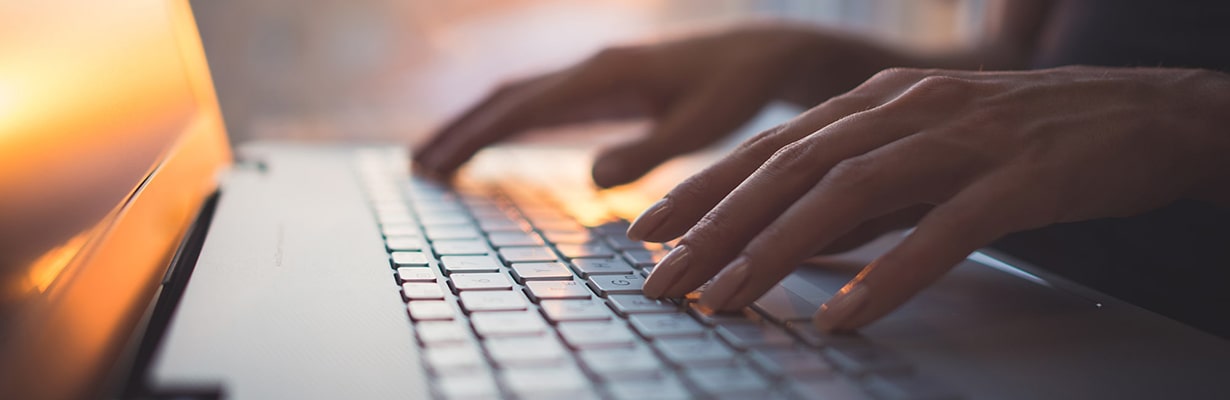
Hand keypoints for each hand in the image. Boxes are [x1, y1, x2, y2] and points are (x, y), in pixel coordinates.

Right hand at [414, 24, 906, 187]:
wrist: (762, 55)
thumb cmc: (738, 92)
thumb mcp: (702, 126)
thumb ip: (651, 151)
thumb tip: (592, 178)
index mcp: (606, 75)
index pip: (524, 106)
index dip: (477, 136)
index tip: (438, 164)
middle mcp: (591, 68)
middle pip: (507, 96)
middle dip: (460, 131)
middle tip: (417, 168)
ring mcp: (594, 74)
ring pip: (518, 96)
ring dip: (476, 126)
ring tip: (435, 160)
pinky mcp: (604, 85)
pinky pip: (542, 102)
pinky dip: (507, 123)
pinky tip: (493, 144)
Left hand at [629, 66, 1229, 331]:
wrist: (1144, 112)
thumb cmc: (1024, 138)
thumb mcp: (925, 153)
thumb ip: (863, 192)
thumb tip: (795, 242)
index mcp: (876, 103)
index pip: (769, 148)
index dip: (703, 189)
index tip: (647, 233)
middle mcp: (905, 111)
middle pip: (790, 169)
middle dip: (716, 227)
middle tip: (663, 280)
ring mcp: (961, 139)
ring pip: (848, 193)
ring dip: (777, 251)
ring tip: (727, 301)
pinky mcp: (1018, 177)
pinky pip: (943, 230)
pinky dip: (889, 273)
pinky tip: (846, 316)